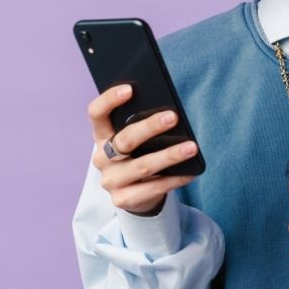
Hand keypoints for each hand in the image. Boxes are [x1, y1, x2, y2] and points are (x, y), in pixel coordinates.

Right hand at [87, 84, 198, 214]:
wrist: (136, 194)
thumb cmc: (139, 155)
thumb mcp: (136, 139)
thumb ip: (142, 124)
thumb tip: (169, 111)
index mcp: (101, 136)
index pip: (96, 114)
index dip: (109, 100)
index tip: (130, 89)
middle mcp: (102, 158)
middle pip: (124, 140)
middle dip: (149, 127)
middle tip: (173, 117)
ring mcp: (110, 181)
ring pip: (142, 166)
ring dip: (169, 155)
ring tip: (191, 147)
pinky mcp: (122, 200)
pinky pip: (153, 188)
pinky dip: (175, 178)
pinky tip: (191, 171)